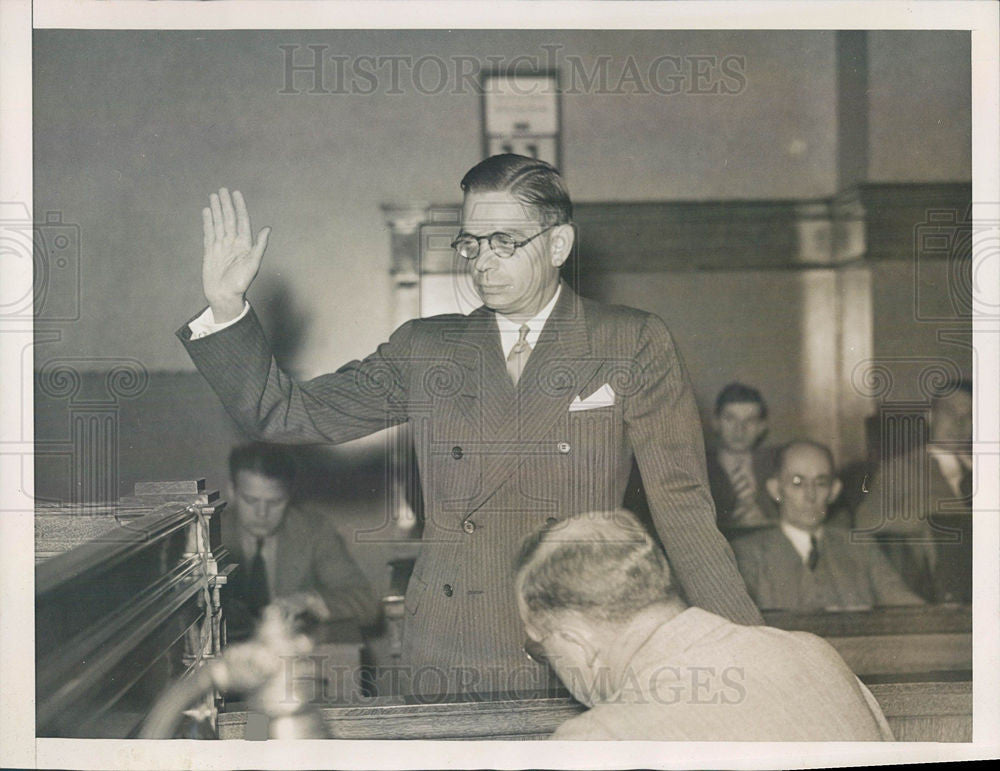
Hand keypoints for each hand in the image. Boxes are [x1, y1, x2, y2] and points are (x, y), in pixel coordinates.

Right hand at [202, 188, 270, 321]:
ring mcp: (221, 246)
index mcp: (244, 244)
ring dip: (216, 210)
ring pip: (218, 223)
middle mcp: (233, 243)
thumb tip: (268, 228)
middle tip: (222, 190)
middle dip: (226, 204)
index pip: (242, 220)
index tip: (236, 193)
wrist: (224, 296)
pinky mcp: (210, 252)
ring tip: (213, 196)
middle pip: (229, 219)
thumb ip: (260, 246)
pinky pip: (209, 233)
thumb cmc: (241, 283)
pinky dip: (208, 222)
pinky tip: (206, 212)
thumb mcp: (253, 264)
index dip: (239, 206)